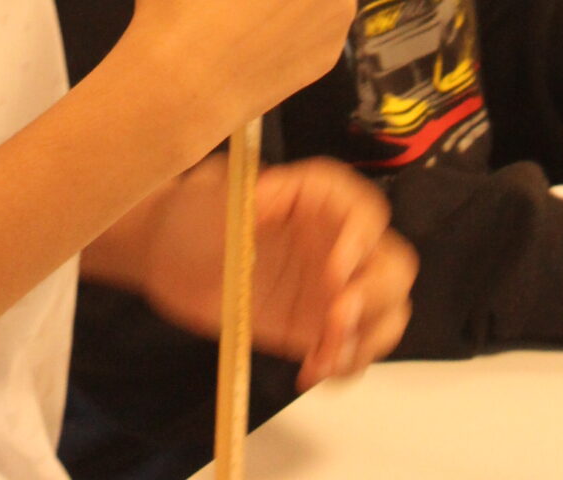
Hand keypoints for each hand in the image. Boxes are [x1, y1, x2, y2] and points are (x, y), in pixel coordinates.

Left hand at [103, 156, 415, 386]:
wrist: (170, 252)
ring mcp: (333, 288)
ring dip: (367, 336)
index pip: (364, 211)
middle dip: (375, 294)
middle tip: (335, 318)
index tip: (336, 270)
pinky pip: (355, 349)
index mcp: (319, 200)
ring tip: (323, 355)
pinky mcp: (318, 327)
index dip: (362, 239)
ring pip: (387, 310)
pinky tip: (309, 371)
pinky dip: (344, 364)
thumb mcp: (220, 194)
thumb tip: (272, 192)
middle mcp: (338, 242)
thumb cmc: (196, 211)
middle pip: (391, 263)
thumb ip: (251, 194)